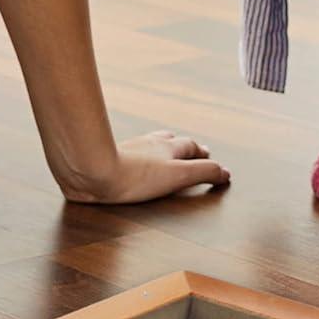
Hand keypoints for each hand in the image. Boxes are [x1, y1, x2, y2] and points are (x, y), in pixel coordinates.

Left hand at [59, 131, 229, 204]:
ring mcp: (130, 148)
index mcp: (170, 148)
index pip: (192, 147)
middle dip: (184, 147)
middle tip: (193, 152)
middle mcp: (151, 144)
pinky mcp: (111, 155)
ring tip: (166, 151)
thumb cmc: (135, 176)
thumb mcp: (179, 177)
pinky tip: (133, 159)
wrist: (92, 170)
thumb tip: (226, 172)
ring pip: (151, 143)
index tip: (211, 160)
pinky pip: (131, 151)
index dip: (203, 155)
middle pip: (173, 141)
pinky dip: (140, 154)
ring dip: (162, 147)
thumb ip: (204, 173)